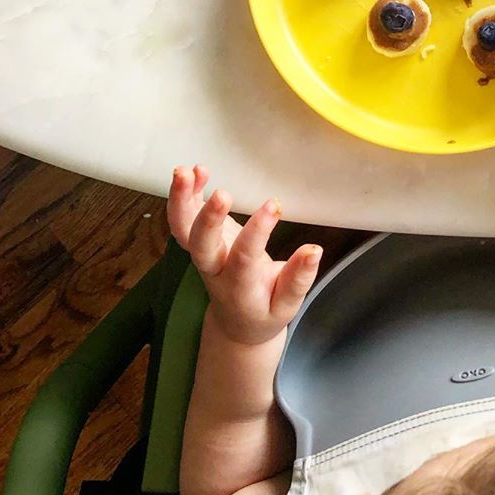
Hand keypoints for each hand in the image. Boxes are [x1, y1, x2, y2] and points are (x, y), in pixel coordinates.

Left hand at [167, 166, 322, 345]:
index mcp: (238, 287)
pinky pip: (183, 218)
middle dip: (207, 219)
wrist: (236, 323)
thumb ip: (298, 279)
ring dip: (180, 201)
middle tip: (222, 194)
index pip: (244, 258)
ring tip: (185, 172)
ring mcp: (202, 253)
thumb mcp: (286, 305)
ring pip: (181, 230)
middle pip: (200, 246)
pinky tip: (194, 171)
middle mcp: (214, 269)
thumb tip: (314, 250)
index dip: (257, 232)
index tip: (274, 206)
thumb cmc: (264, 310)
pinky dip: (185, 194)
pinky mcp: (199, 239)